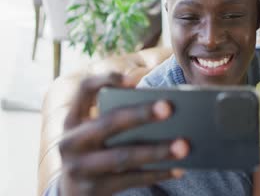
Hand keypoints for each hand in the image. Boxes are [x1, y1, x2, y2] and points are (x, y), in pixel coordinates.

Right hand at [58, 73, 189, 195]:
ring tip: (184, 145)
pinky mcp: (93, 190)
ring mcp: (79, 168)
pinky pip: (132, 180)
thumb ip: (116, 118)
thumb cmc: (94, 152)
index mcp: (73, 119)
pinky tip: (179, 169)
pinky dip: (157, 173)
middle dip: (141, 114)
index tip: (134, 80)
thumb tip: (164, 111)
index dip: (106, 80)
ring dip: (157, 151)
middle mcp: (71, 142)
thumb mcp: (92, 133)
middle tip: (169, 107)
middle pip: (109, 122)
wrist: (70, 194)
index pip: (85, 89)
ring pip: (123, 156)